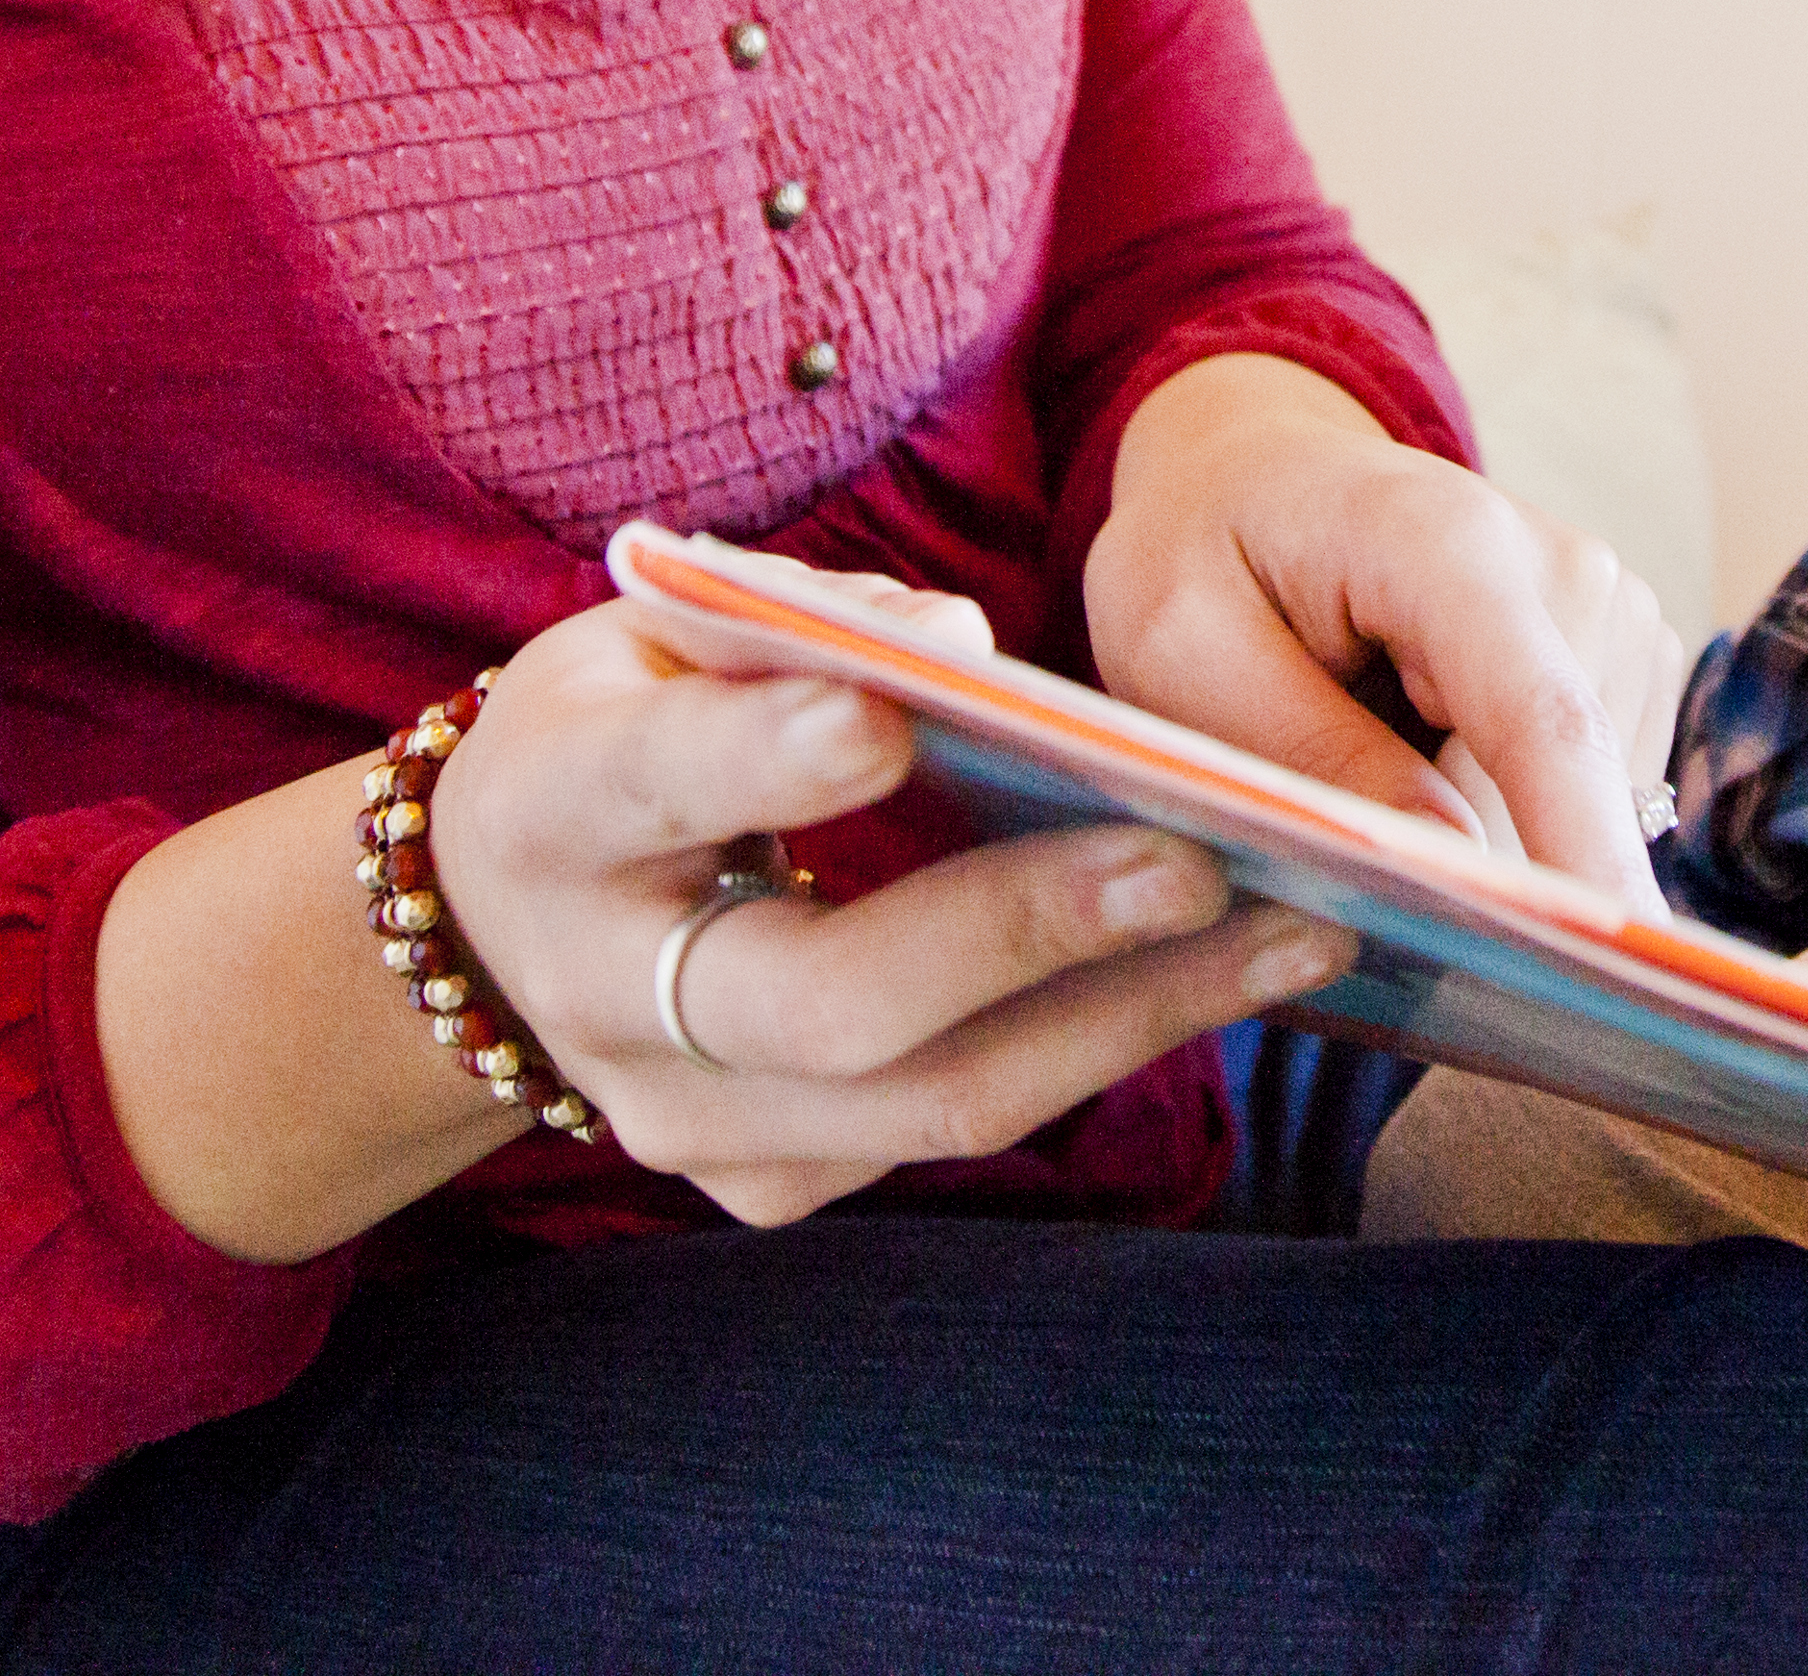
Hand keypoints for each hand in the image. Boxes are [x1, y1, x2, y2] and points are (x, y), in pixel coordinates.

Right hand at [431, 553, 1354, 1226]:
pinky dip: (1103, 1049)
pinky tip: (1228, 977)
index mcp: (547, 812)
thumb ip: (799, 622)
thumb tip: (966, 655)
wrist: (507, 917)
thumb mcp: (665, 635)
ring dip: (1132, 1016)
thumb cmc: (628, 721)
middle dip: (1024, 929)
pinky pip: (954, 1129)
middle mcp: (602, 995)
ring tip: (1300, 928)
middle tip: (1198, 855)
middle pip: (826, 1001)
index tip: (886, 712)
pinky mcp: (766, 1184)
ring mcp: (687, 1119)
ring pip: (931, 1100)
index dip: (765, 760)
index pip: (655, 786)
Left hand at [1082, 351, 1687, 901]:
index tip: (1633, 971)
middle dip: (1470, 877)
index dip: (1582, 849)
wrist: (1258, 472)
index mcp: (1446, 544)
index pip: (1541, 720)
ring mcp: (1614, 617)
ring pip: (1574, 813)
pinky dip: (1506, 820)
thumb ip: (1305, 750)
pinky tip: (1421, 768)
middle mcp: (1566, 571)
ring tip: (1362, 763)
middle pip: (1554, 797)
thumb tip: (1454, 862)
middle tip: (1330, 857)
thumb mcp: (1184, 643)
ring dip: (1479, 843)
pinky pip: (1582, 801)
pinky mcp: (1627, 664)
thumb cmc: (1202, 552)